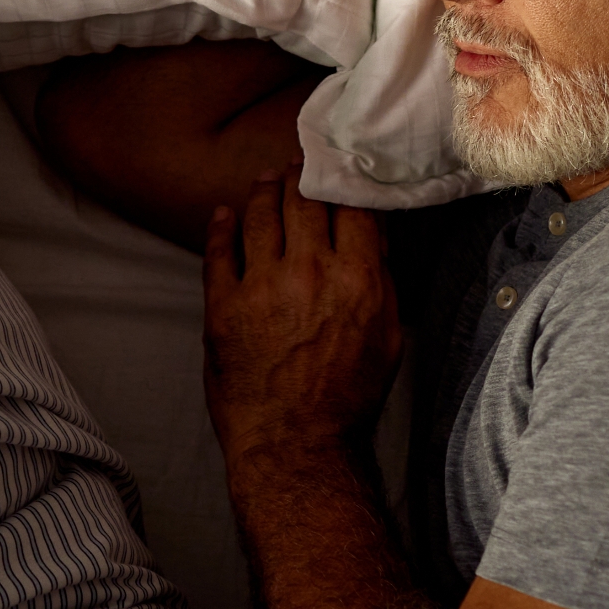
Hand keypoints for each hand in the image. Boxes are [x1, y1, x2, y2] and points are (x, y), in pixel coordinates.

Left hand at [204, 171, 401, 461]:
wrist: (296, 444)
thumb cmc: (348, 397)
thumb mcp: (389, 338)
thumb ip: (383, 282)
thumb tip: (374, 237)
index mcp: (358, 278)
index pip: (351, 205)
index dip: (344, 180)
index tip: (339, 168)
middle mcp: (310, 272)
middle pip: (304, 200)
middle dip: (302, 175)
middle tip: (299, 164)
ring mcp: (262, 286)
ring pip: (261, 214)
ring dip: (264, 190)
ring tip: (266, 180)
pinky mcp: (223, 305)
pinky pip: (219, 250)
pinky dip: (222, 226)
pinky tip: (225, 213)